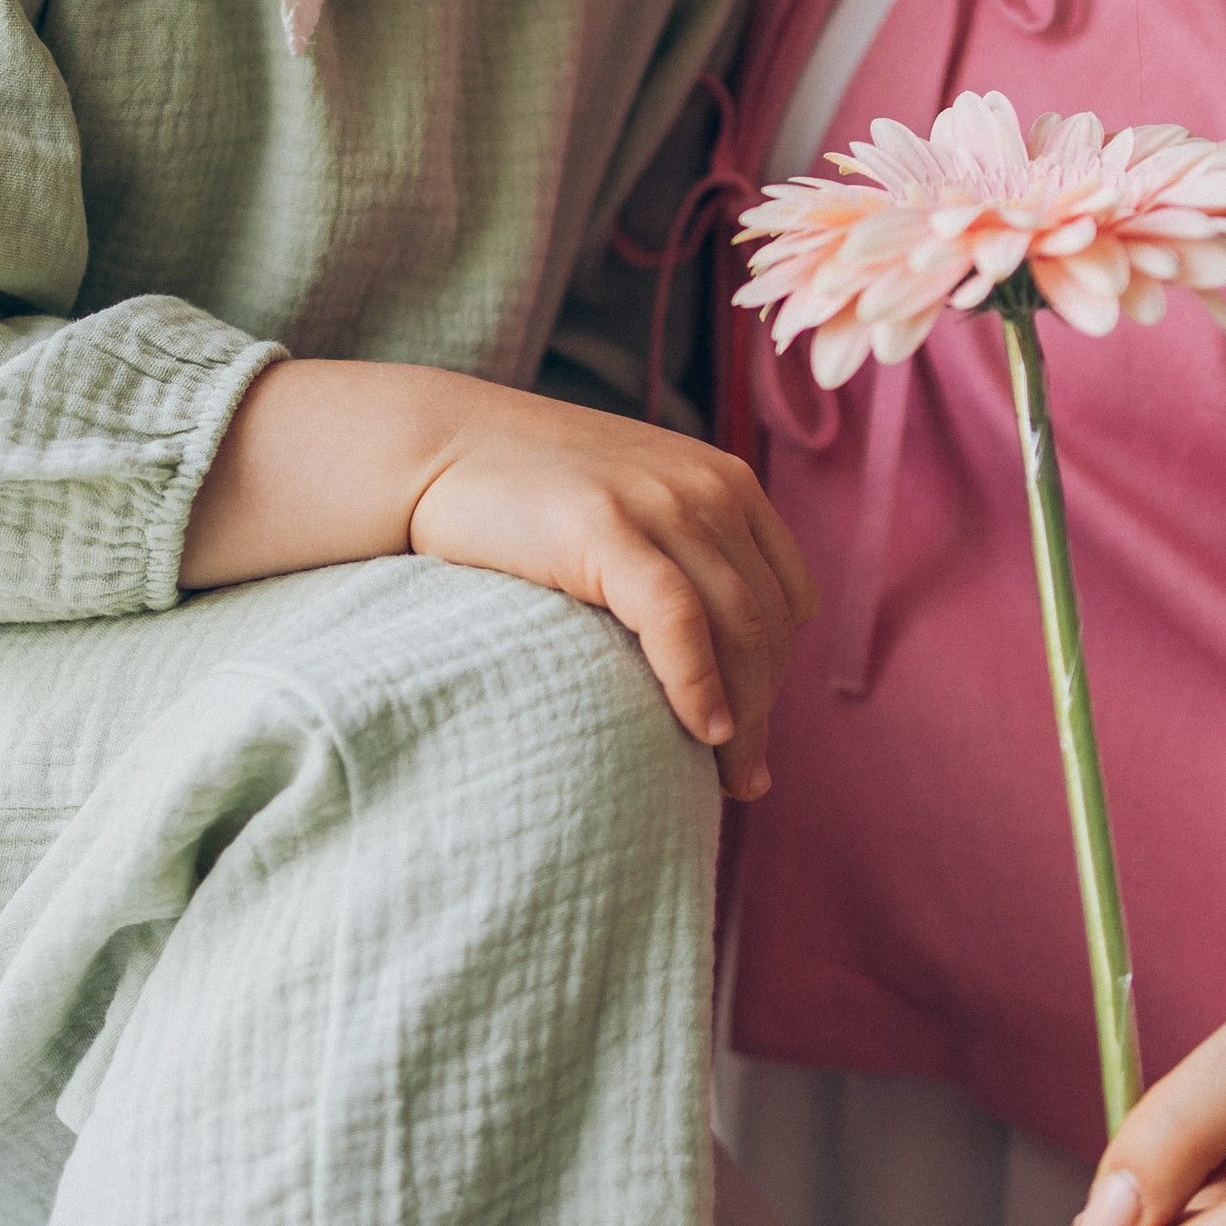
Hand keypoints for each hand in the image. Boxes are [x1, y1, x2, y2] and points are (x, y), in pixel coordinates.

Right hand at [181, 357, 814, 796]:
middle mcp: (707, 487)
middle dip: (764, 708)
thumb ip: (682, 557)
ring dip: (743, 714)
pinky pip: (678, 619)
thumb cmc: (528, 500)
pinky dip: (700, 681)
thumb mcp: (630, 510)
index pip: (789, 598)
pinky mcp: (605, 525)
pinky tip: (704, 730)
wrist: (437, 447)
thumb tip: (723, 664)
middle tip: (742, 778)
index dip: (774, 672)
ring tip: (725, 774)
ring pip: (739, 627)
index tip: (746, 730)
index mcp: (725, 481)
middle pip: (770, 623)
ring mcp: (659, 501)